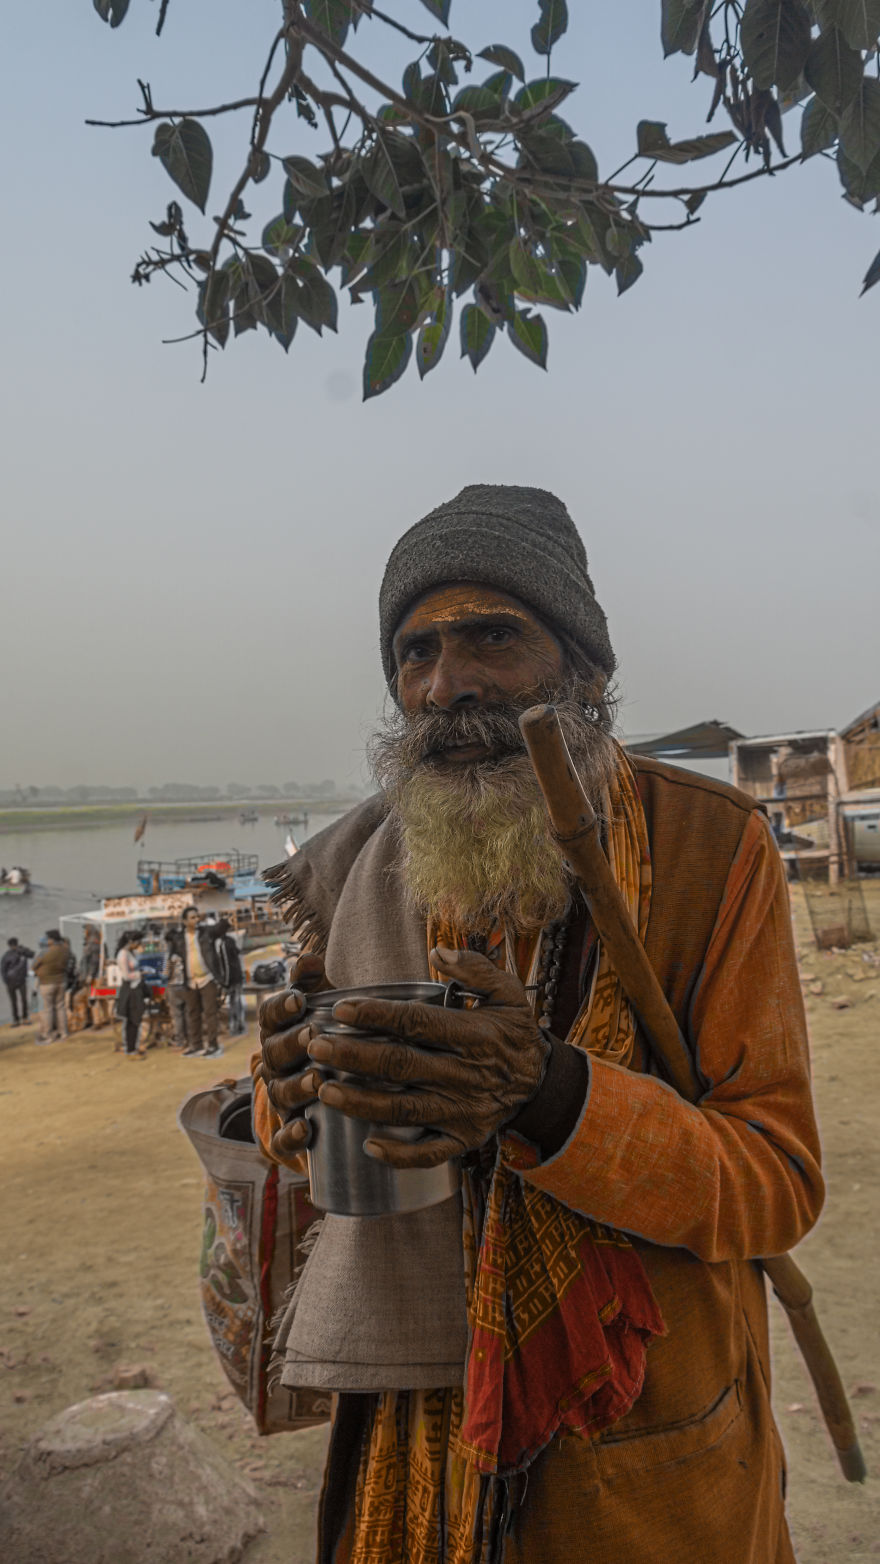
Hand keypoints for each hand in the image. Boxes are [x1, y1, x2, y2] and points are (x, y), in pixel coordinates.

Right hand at [256, 953, 332, 1162]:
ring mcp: (280, 1098)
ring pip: (279, 1093)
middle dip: (292, 1044)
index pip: (270, 1016)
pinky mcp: (287, 1132)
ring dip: (296, 1086)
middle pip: (274, 1053)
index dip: (282, 1007)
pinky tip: (305, 1129)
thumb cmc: (329, 1038)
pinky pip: (281, 1138)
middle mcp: (275, 1064)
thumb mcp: (324, 1007)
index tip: (301, 1000)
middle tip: (313, 1036)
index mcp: (279, 1032)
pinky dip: (290, 1135)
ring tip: (317, 1080)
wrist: (329, 1091)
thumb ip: (313, 983)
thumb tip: (309, 959)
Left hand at [305, 946, 550, 1168]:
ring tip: (323, 1090)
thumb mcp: (508, 992)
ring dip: (361, 1103)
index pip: (416, 1023)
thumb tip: (437, 953)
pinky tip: (367, 1145)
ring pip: (405, 1109)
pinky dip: (399, 1153)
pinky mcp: (463, 1139)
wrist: (541, 1084)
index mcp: (475, 1034)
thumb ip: (475, 968)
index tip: (340, 1009)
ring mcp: (464, 1111)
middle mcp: (466, 1074)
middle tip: (315, 1046)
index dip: (376, 1016)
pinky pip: (428, 1152)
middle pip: (401, 1066)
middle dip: (354, 1057)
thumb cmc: (513, 1033)